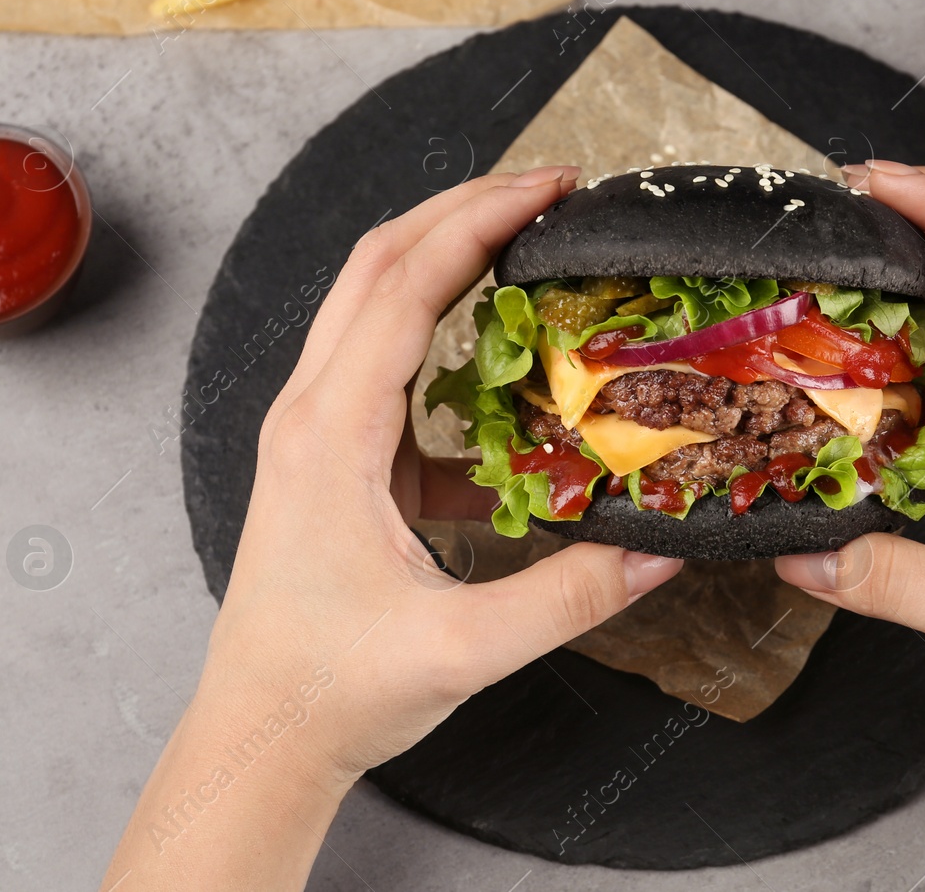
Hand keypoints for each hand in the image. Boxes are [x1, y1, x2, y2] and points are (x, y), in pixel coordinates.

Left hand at [101, 166, 681, 890]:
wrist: (261, 737)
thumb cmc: (331, 690)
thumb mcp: (463, 649)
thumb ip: (571, 596)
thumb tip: (662, 548)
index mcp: (331, 435)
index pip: (406, 286)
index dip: (481, 222)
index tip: (552, 189)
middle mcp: (312, 412)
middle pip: (379, 264)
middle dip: (464, 208)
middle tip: (551, 188)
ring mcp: (316, 432)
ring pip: (374, 305)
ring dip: (447, 258)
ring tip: (529, 242)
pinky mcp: (333, 459)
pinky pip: (391, 372)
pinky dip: (448, 343)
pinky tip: (512, 380)